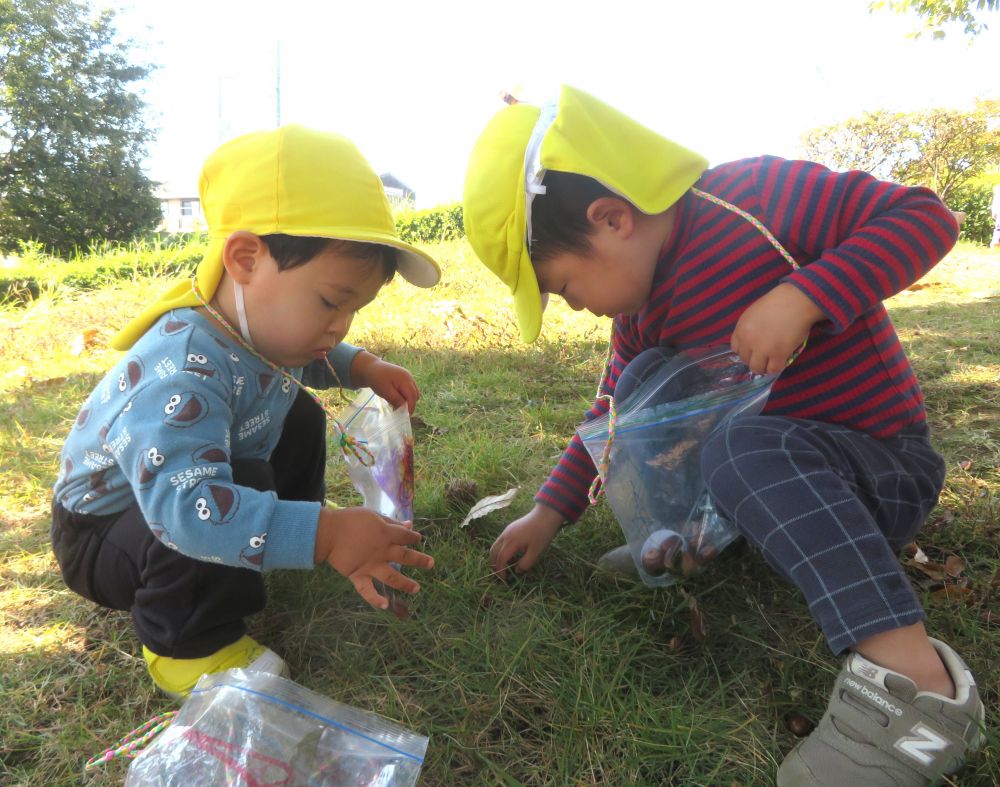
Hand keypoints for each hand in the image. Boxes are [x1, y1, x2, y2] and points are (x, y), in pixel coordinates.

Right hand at [314, 506, 433, 608]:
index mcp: (386, 534)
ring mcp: (371, 566)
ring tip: (417, 589)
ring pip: (392, 576)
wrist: (328, 532)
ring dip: (406, 584)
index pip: (406, 537)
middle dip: (420, 560)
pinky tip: (385, 605)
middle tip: (431, 564)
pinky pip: (367, 590)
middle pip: (405, 557)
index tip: (418, 539)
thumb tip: (409, 525)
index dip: (414, 537)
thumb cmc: (350, 520)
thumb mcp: (373, 515)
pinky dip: (375, 599)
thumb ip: (391, 522)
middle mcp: (382, 552)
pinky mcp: (358, 576)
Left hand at [351, 352, 419, 413]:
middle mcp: (409, 377)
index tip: (406, 417)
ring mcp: (407, 377)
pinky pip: (408, 389)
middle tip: (400, 411)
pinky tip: (394, 397)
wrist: (370, 368)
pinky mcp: (404, 378)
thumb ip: (396, 400)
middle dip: (410, 404)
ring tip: (395, 404)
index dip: (411, 407)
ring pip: (413, 393)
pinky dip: (404, 395)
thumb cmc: (377, 380)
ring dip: (407, 400)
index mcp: (405, 380)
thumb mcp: (385, 392)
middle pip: (415, 395)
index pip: (413, 396)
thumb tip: (404, 410)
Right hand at [488, 504, 564, 580]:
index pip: (501, 559)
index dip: (501, 571)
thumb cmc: (542, 533)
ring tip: (502, 567)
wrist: (545, 515)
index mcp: (511, 542)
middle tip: (500, 575)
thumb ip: (526, 563)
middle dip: (494, 565)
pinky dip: (499, 551)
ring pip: (494, 546)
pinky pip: (499, 542)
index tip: (504, 580)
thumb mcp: (536, 552)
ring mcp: (506, 531)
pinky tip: (508, 556)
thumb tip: (517, 570)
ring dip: (495, 558)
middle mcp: (505, 536)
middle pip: (493, 553)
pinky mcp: (509, 529)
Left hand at [731, 283, 823, 373]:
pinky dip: (777, 367)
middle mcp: (748, 341)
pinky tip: (781, 360)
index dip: (746, 350)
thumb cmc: (777, 303)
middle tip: (765, 355)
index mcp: (741, 329)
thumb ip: (749, 329)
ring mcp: (762, 349)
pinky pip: (773, 369)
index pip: (736, 349)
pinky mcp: (778, 354)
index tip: (754, 349)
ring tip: (772, 360)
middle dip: (754, 358)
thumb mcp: (753, 314)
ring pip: (757, 368)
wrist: (795, 301)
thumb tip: (751, 343)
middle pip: (745, 360)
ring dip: (764, 366)